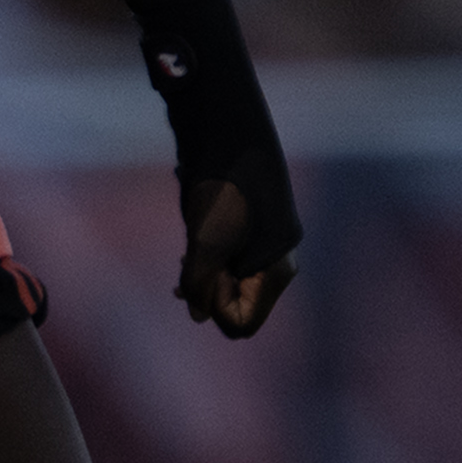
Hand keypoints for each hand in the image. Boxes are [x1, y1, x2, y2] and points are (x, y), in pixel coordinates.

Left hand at [179, 178, 294, 339]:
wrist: (230, 140)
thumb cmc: (223, 192)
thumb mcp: (206, 243)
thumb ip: (199, 284)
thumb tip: (198, 315)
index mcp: (276, 273)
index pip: (242, 322)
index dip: (216, 307)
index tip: (208, 274)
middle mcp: (274, 266)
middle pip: (237, 307)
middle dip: (209, 294)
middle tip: (192, 265)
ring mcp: (262, 250)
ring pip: (229, 287)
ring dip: (204, 279)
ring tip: (184, 260)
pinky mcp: (248, 235)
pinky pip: (227, 267)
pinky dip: (207, 266)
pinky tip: (188, 255)